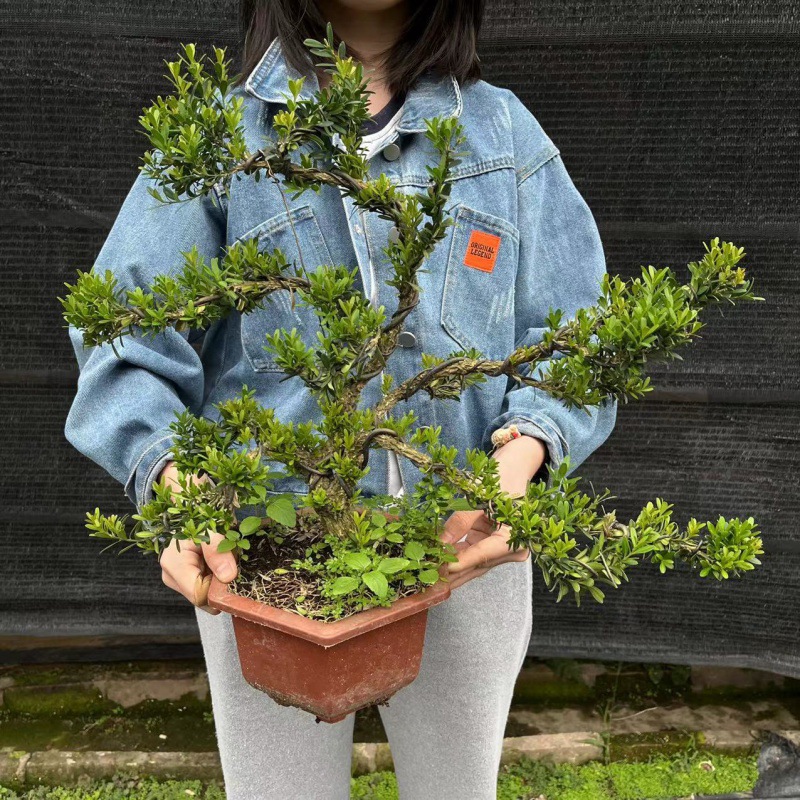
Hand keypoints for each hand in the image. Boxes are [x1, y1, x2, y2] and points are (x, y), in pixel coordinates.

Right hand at [157, 461, 237, 613]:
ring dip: (220, 580)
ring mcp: (177, 579)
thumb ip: (217, 552)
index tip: (235, 576)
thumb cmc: (198, 515)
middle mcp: (172, 577)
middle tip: (233, 565)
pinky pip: (205, 585)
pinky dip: (217, 576)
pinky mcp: (185, 577)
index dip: (219, 591)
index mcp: (174, 566)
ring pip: (206, 592)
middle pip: (203, 597)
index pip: (199, 596)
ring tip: (227, 560)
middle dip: (221, 586)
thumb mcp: (209, 529)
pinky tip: (221, 563)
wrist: (188, 506)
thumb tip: (229, 577)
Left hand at [442, 435, 546, 589]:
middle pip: (477, 565)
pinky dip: (455, 558)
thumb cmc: (502, 478)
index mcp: (514, 537)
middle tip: (428, 581)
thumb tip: (440, 543)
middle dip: (452, 574)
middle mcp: (511, 548)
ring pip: (473, 564)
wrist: (515, 468)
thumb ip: (460, 521)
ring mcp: (502, 549)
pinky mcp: (491, 545)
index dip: (460, 563)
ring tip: (427, 577)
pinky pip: (471, 555)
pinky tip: (436, 564)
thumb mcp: (478, 497)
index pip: (482, 555)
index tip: (440, 569)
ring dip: (451, 570)